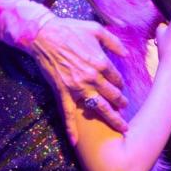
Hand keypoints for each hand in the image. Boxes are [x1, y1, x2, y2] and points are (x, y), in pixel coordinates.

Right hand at [31, 16, 129, 142]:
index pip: (117, 79)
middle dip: (121, 103)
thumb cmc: (70, 29)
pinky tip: (75, 141)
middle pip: (112, 95)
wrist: (43, 35)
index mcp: (101, 62)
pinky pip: (68, 113)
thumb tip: (126, 54)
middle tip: (125, 109)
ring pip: (98, 107)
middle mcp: (91, 77)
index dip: (120, 84)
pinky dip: (71, 128)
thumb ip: (113, 42)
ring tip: (121, 127)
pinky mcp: (62, 92)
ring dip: (111, 118)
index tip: (121, 87)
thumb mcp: (96, 29)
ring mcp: (77, 87)